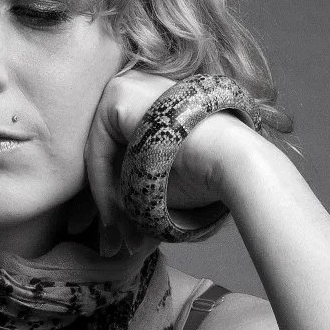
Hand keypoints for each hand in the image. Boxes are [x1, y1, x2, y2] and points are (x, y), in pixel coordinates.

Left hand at [83, 69, 253, 254]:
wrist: (231, 159)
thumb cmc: (206, 175)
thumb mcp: (160, 182)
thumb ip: (133, 190)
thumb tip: (109, 232)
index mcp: (151, 101)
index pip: (121, 154)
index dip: (117, 199)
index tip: (118, 236)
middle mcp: (136, 85)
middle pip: (108, 155)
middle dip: (108, 205)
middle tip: (112, 244)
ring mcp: (125, 85)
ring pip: (101, 156)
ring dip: (107, 203)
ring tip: (116, 239)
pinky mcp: (117, 95)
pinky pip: (98, 150)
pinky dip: (102, 187)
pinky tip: (113, 216)